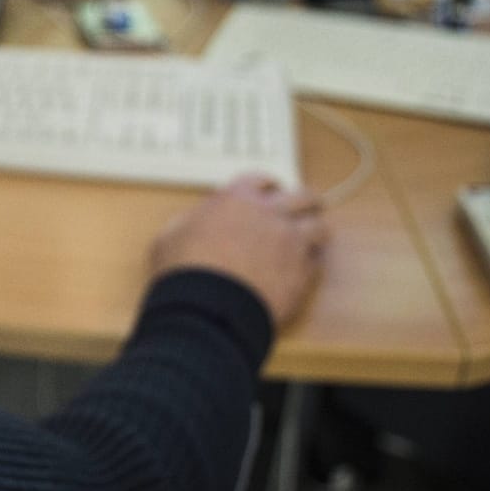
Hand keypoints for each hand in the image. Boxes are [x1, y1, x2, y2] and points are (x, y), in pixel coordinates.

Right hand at [150, 177, 328, 327]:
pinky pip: (316, 261)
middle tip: (307, 208)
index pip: (261, 180)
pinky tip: (302, 268)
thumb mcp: (170, 236)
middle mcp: (269, 215)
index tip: (271, 192)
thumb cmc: (184, 272)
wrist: (208, 310)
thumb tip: (197, 222)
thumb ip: (191, 221)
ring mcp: (290, 243)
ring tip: (312, 237)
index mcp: (236, 199)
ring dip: (314, 230)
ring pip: (319, 227)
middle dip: (305, 202)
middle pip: (302, 197)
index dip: (267, 187)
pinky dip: (311, 262)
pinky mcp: (302, 273)